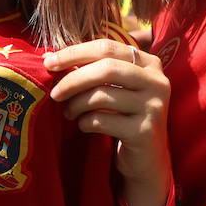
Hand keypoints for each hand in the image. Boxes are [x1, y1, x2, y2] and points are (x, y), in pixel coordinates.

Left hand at [46, 40, 170, 205]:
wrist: (147, 159)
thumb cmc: (124, 117)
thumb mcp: (114, 88)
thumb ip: (91, 70)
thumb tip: (49, 57)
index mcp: (149, 63)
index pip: (107, 47)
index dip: (75, 53)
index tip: (49, 62)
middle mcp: (157, 81)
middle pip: (106, 68)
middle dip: (73, 79)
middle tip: (55, 93)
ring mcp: (153, 106)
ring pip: (102, 95)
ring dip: (77, 104)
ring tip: (69, 112)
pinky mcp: (144, 131)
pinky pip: (102, 121)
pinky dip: (85, 122)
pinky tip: (84, 126)